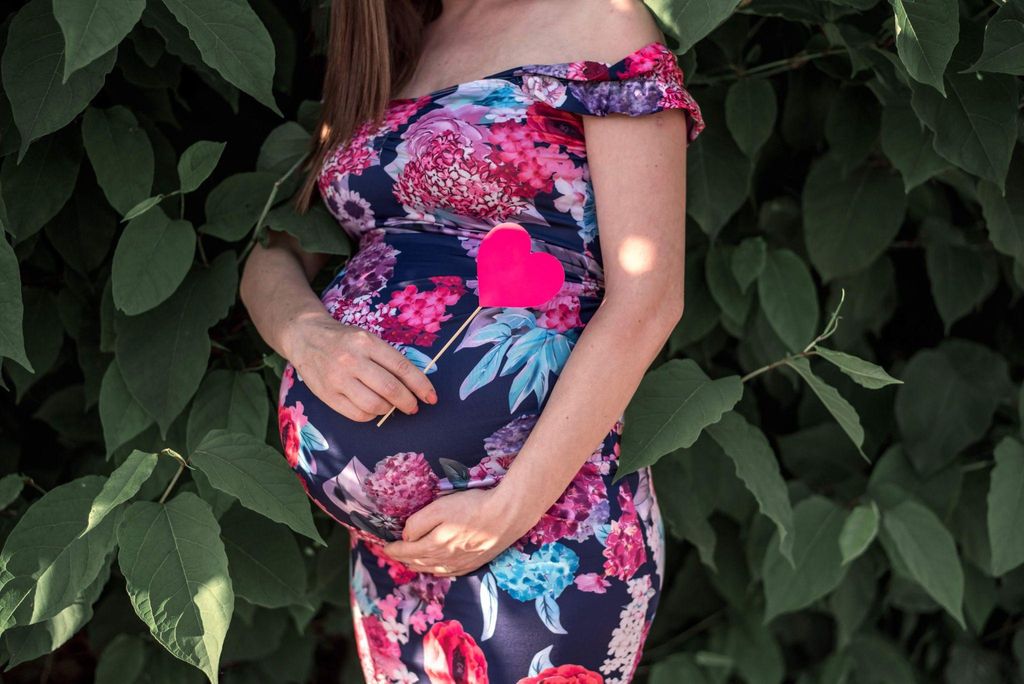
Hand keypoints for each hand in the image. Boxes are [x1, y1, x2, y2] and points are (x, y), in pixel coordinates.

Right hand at [283, 311, 436, 420]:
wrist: (306, 337)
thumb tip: (414, 385)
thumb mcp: (367, 339)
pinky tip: (373, 409)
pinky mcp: (327, 395)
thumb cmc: (344, 340)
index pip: (401, 367)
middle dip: (408, 402)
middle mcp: (352, 360)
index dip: (421, 385)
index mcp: (367, 343)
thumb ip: (388, 359)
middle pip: (390, 388)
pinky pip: (357, 414)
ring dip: (389, 410)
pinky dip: (371, 416)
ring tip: (391, 406)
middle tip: (414, 407)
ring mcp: (338, 378)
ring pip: (374, 405)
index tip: (431, 397)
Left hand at [380, 486, 537, 576]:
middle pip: (417, 562)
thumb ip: (419, 523)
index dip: (393, 549)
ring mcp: (461, 563)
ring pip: (433, 569)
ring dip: (418, 566)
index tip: (384, 547)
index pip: (406, 551)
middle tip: (393, 554)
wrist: (507, 515)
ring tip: (410, 562)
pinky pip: (449, 572)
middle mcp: (445, 559)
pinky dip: (437, 571)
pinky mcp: (474, 563)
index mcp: (434, 545)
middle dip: (402, 559)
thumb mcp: (440, 507)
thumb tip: (407, 536)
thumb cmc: (473, 506)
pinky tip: (437, 568)